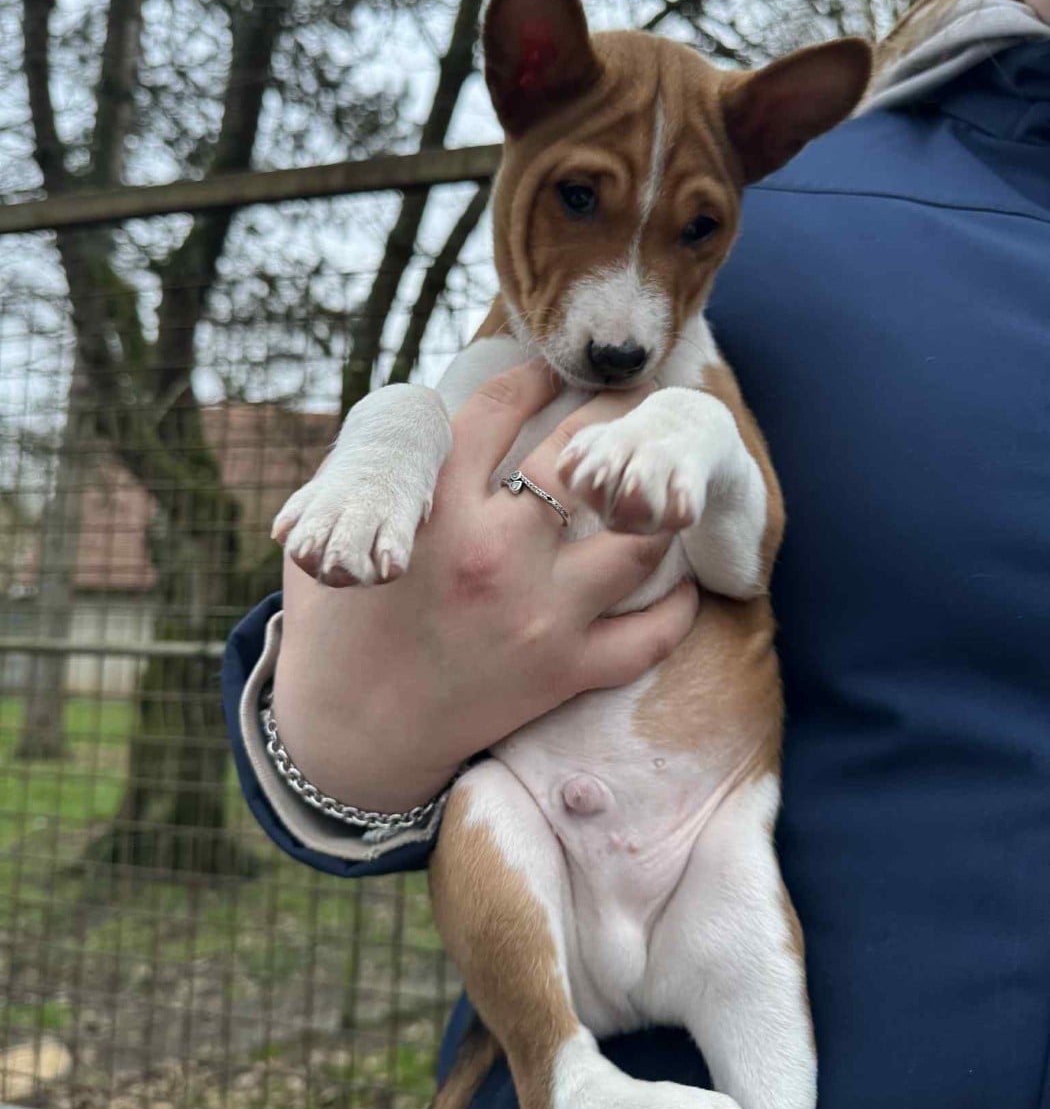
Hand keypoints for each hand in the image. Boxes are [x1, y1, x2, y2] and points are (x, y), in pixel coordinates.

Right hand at [273, 360, 698, 811]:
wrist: (351, 737)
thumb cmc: (335, 630)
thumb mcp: (333, 534)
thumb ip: (368, 470)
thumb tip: (414, 414)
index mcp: (434, 511)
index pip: (498, 412)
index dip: (530, 378)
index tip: (547, 370)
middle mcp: (495, 555)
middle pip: (580, 460)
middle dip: (612, 415)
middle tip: (629, 402)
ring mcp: (538, 616)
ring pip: (636, 542)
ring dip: (654, 505)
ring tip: (658, 482)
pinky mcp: (563, 672)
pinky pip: (648, 637)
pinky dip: (676, 609)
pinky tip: (681, 580)